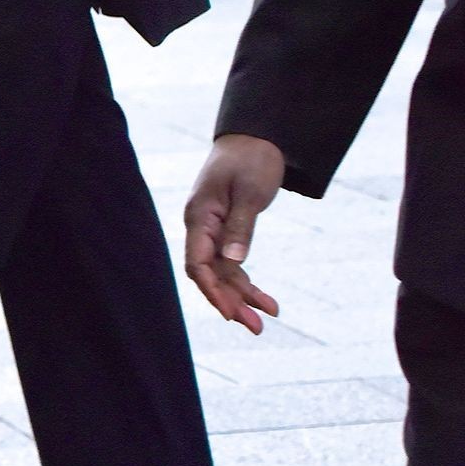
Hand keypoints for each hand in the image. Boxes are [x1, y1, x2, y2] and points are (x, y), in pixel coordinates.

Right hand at [184, 134, 285, 333]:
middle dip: (231, 302)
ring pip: (223, 273)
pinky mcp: (227, 231)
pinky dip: (247, 282)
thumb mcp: (249, 192)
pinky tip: (266, 301)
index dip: (211, 290)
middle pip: (210, 274)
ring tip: (267, 319)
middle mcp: (202, 227)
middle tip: (256, 327)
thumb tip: (234, 262)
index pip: (197, 263)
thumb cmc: (250, 159)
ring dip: (242, 297)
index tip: (229, 312)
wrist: (255, 138)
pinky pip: (232, 264)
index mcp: (200, 216)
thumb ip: (240, 227)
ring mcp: (213, 231)